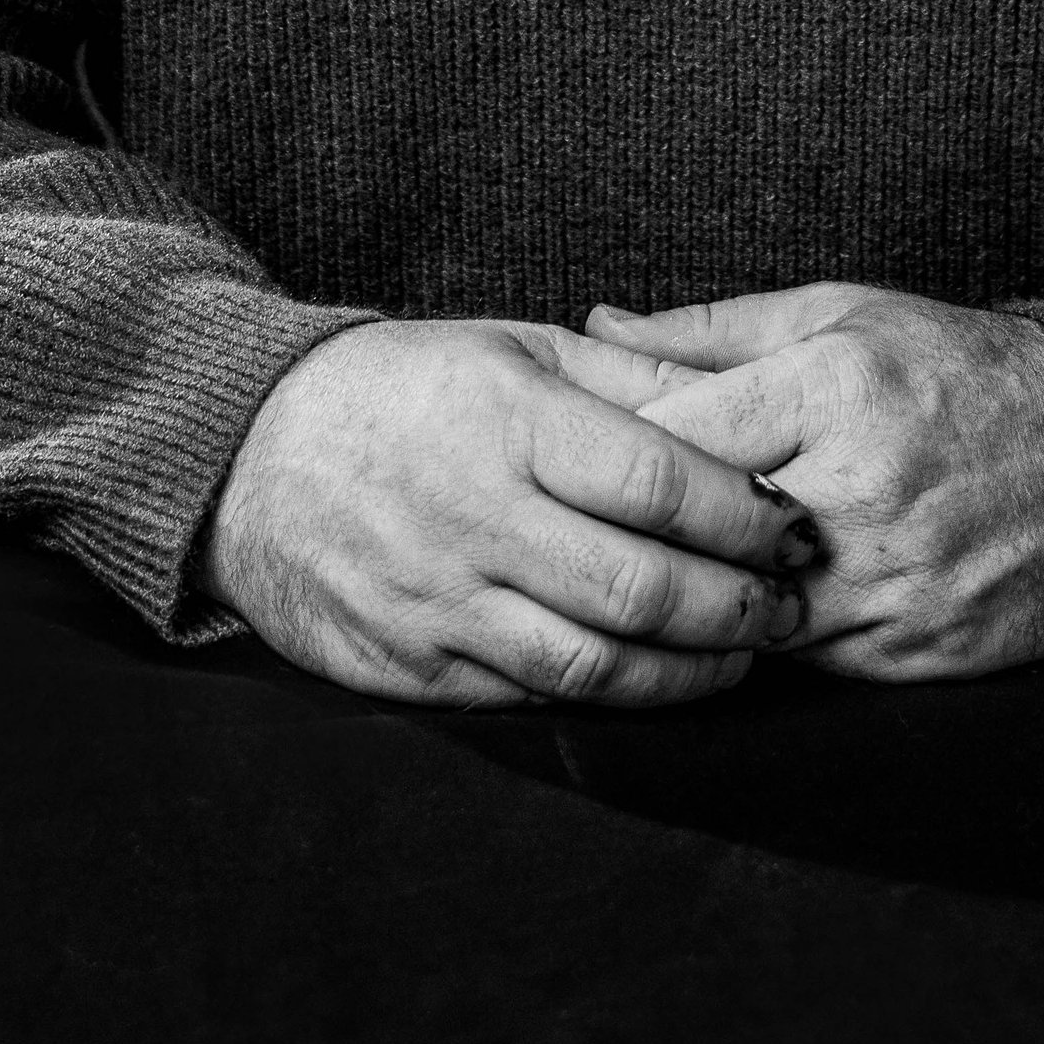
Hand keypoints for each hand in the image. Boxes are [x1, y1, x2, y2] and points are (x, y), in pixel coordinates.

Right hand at [195, 317, 819, 708]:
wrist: (246, 457)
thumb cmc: (402, 389)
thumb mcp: (511, 345)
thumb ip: (626, 373)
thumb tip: (737, 397)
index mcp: (507, 419)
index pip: (660, 483)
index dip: (746, 514)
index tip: (797, 525)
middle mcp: (474, 516)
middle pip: (641, 588)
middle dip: (741, 607)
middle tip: (795, 604)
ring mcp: (439, 601)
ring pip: (594, 666)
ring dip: (691, 672)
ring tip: (747, 654)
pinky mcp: (412, 667)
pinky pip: (530, 699)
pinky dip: (610, 698)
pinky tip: (656, 679)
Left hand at [583, 283, 1043, 683]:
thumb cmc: (956, 367)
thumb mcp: (841, 312)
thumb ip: (713, 329)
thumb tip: (596, 328)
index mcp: (836, 387)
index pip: (675, 439)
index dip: (615, 457)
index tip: (581, 463)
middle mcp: (864, 490)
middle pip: (700, 539)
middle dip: (648, 539)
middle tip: (602, 533)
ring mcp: (897, 582)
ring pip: (748, 618)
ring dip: (708, 602)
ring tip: (670, 578)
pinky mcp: (923, 654)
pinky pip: (812, 666)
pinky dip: (778, 642)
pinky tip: (756, 612)